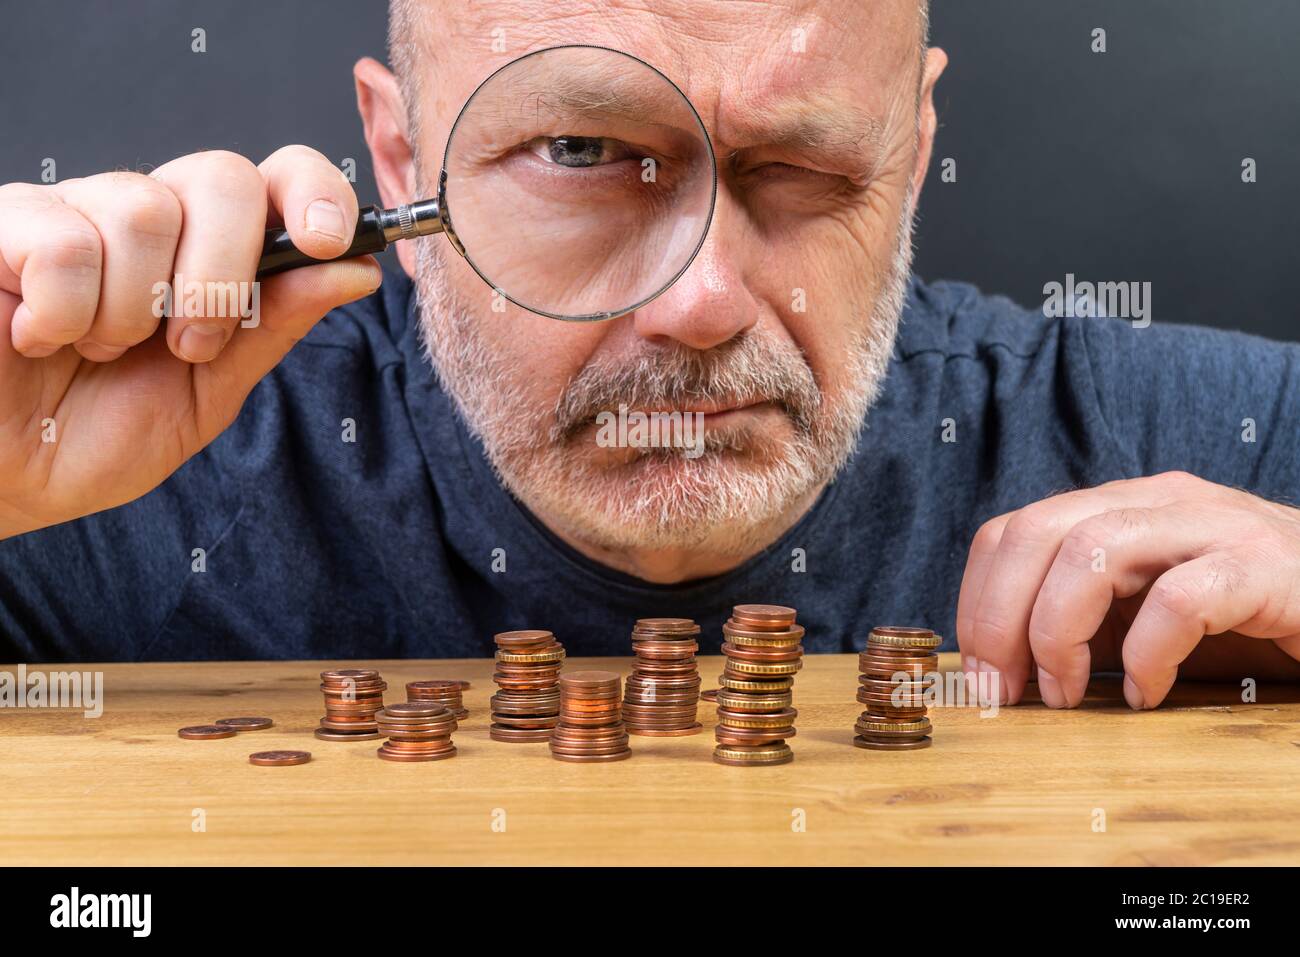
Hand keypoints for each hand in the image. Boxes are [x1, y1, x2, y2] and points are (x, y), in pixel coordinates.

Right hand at [0, 146, 380, 538]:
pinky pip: (65, 241)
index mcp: (206, 251)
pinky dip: (65, 312)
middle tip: (190, 345)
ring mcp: (74, 211)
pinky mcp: (6, 224)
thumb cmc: (97, 434)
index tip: (328, 238)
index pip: (273, 178)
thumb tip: (355, 270)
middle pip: (221, 176)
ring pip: (146, 210)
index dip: (313, 189)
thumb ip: (275, 325)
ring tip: (98, 351)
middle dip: (224, 276)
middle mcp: (146, 217)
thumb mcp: (209, 390)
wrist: (9, 478)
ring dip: (133, 311)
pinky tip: (42, 338)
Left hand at [956, 471, 1299, 709]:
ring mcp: (1212, 526)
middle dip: (999, 619)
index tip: (981, 674)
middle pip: (1036, 532)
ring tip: (1067, 694)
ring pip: (1093, 550)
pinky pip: (1180, 600)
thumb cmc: (1246, 618)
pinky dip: (1147, 653)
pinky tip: (1147, 692)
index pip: (1012, 530)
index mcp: (1119, 508)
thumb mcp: (1141, 615)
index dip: (978, 602)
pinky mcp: (1264, 567)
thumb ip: (1080, 622)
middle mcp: (1158, 502)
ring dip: (1057, 632)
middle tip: (1003, 692)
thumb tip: (998, 668)